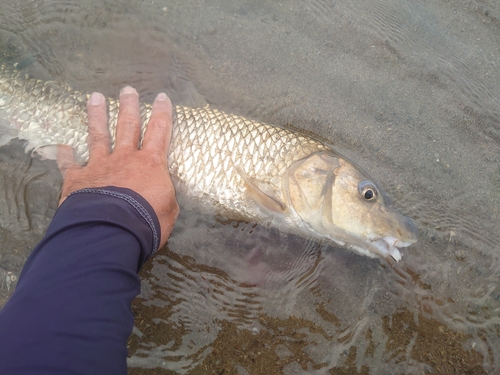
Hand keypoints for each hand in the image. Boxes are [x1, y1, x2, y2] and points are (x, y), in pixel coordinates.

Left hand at [56, 86, 178, 247]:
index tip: (161, 97)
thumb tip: (159, 193)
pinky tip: (62, 147)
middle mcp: (124, 158)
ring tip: (95, 97)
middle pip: (127, 126)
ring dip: (97, 116)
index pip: (159, 132)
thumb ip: (163, 195)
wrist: (113, 230)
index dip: (162, 114)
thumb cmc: (147, 220)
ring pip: (99, 135)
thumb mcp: (168, 209)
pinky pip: (69, 164)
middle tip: (127, 90)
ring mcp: (99, 165)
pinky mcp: (78, 179)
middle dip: (129, 107)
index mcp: (150, 164)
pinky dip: (65, 155)